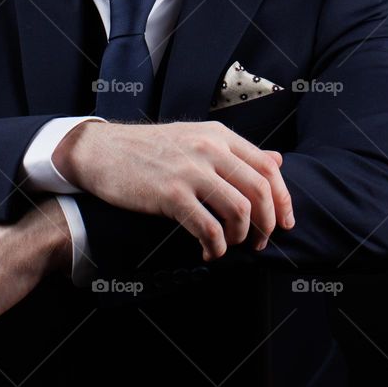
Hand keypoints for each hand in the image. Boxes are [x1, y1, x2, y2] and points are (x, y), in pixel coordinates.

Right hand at [54, 120, 293, 260]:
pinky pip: (208, 227)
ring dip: (241, 236)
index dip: (283, 199)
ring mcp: (190, 170)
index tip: (284, 223)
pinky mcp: (171, 193)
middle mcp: (209, 148)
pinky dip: (216, 247)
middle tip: (259, 242)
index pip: (268, 166)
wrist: (102, 150)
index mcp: (218, 134)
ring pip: (239, 209)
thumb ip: (235, 151)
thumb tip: (277, 160)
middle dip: (267, 224)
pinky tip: (209, 252)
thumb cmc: (149, 149)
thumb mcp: (196, 138)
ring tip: (229, 245)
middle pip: (259, 190)